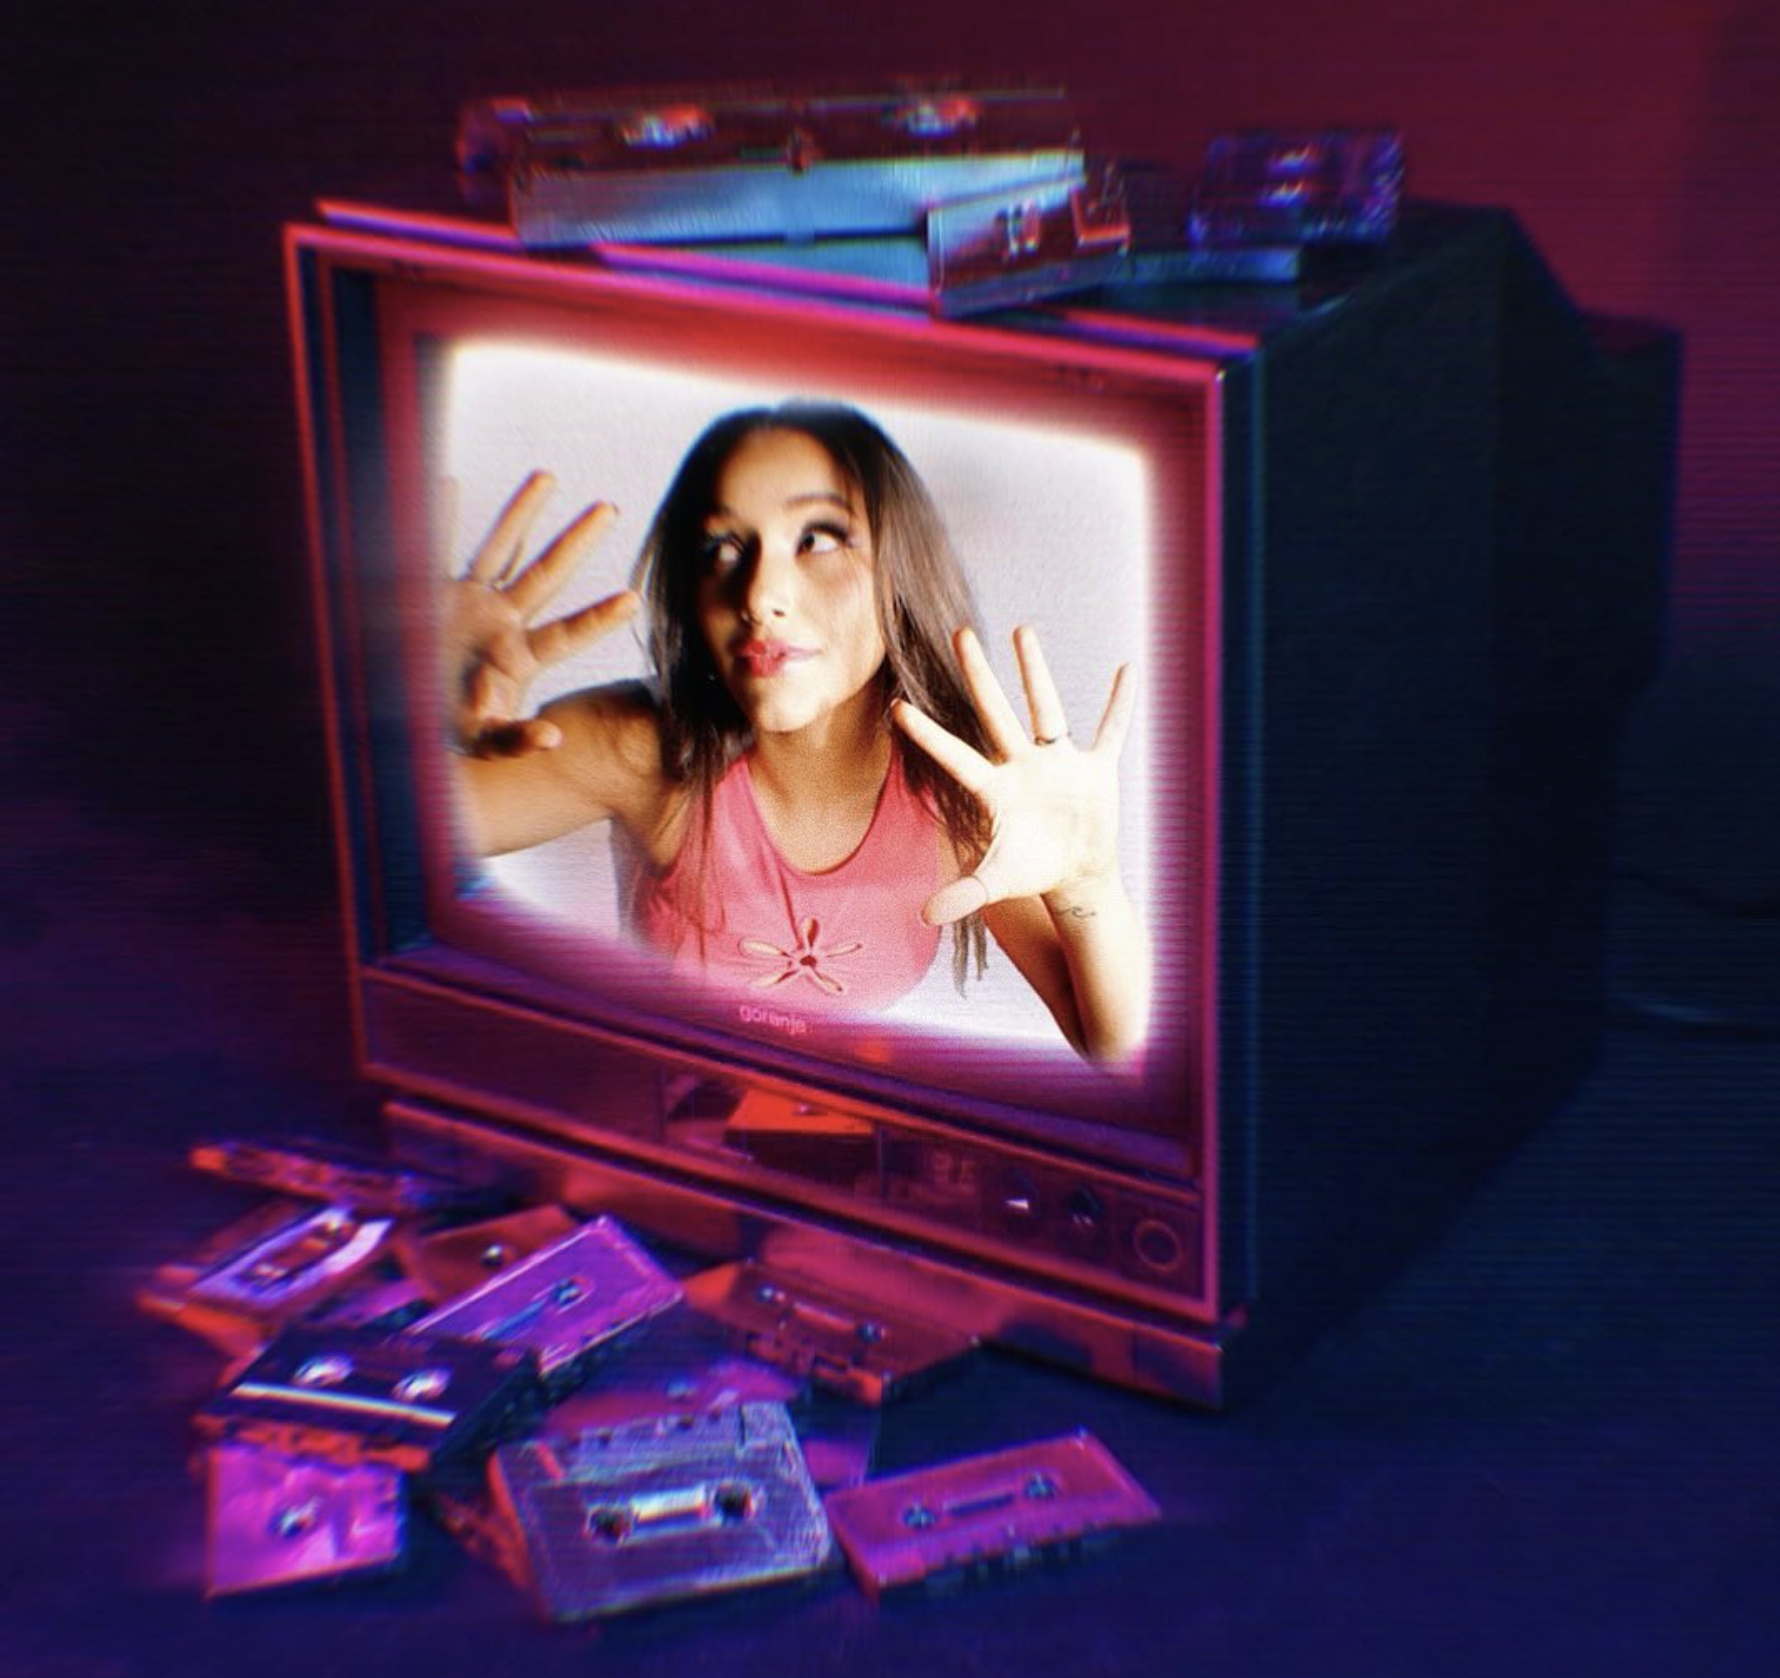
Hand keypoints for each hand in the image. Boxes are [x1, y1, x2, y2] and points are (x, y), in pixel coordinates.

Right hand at [443, 471, 638, 756]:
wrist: (404, 711)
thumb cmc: (447, 728)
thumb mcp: (481, 739)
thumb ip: (514, 740)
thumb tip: (553, 739)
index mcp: (518, 657)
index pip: (566, 634)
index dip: (598, 618)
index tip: (634, 600)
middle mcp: (502, 622)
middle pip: (546, 575)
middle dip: (576, 541)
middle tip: (610, 508)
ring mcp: (469, 601)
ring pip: (500, 547)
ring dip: (521, 513)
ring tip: (549, 476)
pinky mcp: (432, 592)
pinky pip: (437, 546)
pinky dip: (439, 517)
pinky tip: (446, 483)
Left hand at [892, 625, 1136, 925]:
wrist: (1075, 875)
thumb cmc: (1030, 873)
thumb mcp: (995, 883)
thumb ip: (962, 894)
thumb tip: (923, 916)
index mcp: (995, 790)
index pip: (955, 756)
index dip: (928, 735)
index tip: (897, 707)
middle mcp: (1021, 766)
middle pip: (995, 712)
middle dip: (978, 674)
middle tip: (959, 632)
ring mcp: (1058, 763)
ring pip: (1046, 707)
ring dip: (1035, 670)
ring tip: (1022, 629)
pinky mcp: (1094, 769)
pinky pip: (1110, 729)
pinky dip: (1120, 704)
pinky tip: (1127, 671)